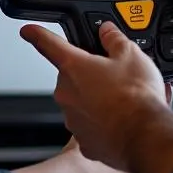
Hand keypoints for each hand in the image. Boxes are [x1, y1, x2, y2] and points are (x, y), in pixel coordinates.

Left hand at [21, 20, 171, 170]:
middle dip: (90, 72)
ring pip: (82, 100)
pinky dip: (102, 120)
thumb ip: (114, 39)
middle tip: (114, 74)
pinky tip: (121, 117)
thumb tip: (107, 32)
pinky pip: (90, 123)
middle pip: (73, 75)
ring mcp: (73, 119)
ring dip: (97, 97)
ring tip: (124, 98)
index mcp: (74, 67)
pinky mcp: (84, 141)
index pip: (49, 44)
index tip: (29, 31)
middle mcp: (67, 93)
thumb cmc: (135, 97)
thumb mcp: (130, 54)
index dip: (37, 35)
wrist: (144, 136)